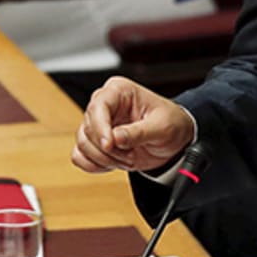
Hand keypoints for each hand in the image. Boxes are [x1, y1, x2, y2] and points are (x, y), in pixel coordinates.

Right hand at [72, 76, 193, 174]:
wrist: (176, 140)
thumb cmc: (171, 123)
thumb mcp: (162, 126)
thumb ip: (138, 132)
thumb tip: (116, 138)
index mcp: (119, 91)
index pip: (98, 106)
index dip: (101, 128)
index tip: (110, 145)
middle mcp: (105, 106)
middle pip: (88, 129)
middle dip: (109, 149)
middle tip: (131, 155)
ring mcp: (98, 125)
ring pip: (82, 144)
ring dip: (105, 159)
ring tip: (128, 159)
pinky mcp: (96, 143)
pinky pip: (81, 157)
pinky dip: (96, 165)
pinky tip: (115, 163)